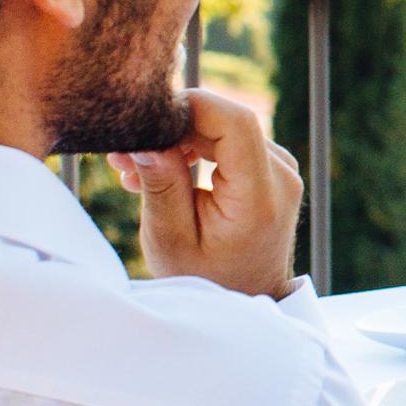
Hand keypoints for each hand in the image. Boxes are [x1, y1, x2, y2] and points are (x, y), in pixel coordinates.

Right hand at [114, 88, 304, 297]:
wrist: (245, 299)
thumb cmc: (205, 280)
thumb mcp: (171, 240)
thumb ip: (162, 186)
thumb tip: (147, 137)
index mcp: (261, 197)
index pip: (235, 121)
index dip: (189, 106)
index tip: (143, 122)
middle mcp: (282, 176)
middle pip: (226, 121)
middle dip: (171, 129)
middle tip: (123, 157)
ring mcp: (281, 170)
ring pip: (224, 128)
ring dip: (177, 141)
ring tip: (133, 171)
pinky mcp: (271, 169)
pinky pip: (231, 141)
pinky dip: (194, 149)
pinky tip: (160, 170)